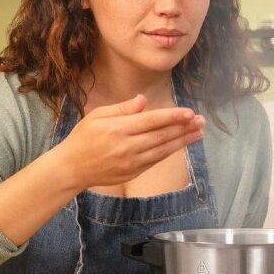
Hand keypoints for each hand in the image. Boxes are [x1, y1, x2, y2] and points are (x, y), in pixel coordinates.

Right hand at [54, 94, 204, 189]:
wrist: (72, 168)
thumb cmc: (83, 137)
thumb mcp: (98, 115)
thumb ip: (122, 109)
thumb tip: (144, 100)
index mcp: (118, 129)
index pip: (152, 121)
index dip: (173, 116)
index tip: (190, 112)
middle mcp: (127, 146)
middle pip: (162, 136)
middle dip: (184, 128)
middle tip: (201, 121)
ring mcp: (131, 162)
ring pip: (162, 150)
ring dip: (182, 141)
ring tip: (198, 133)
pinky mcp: (133, 173)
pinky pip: (155, 160)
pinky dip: (169, 152)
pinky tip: (180, 144)